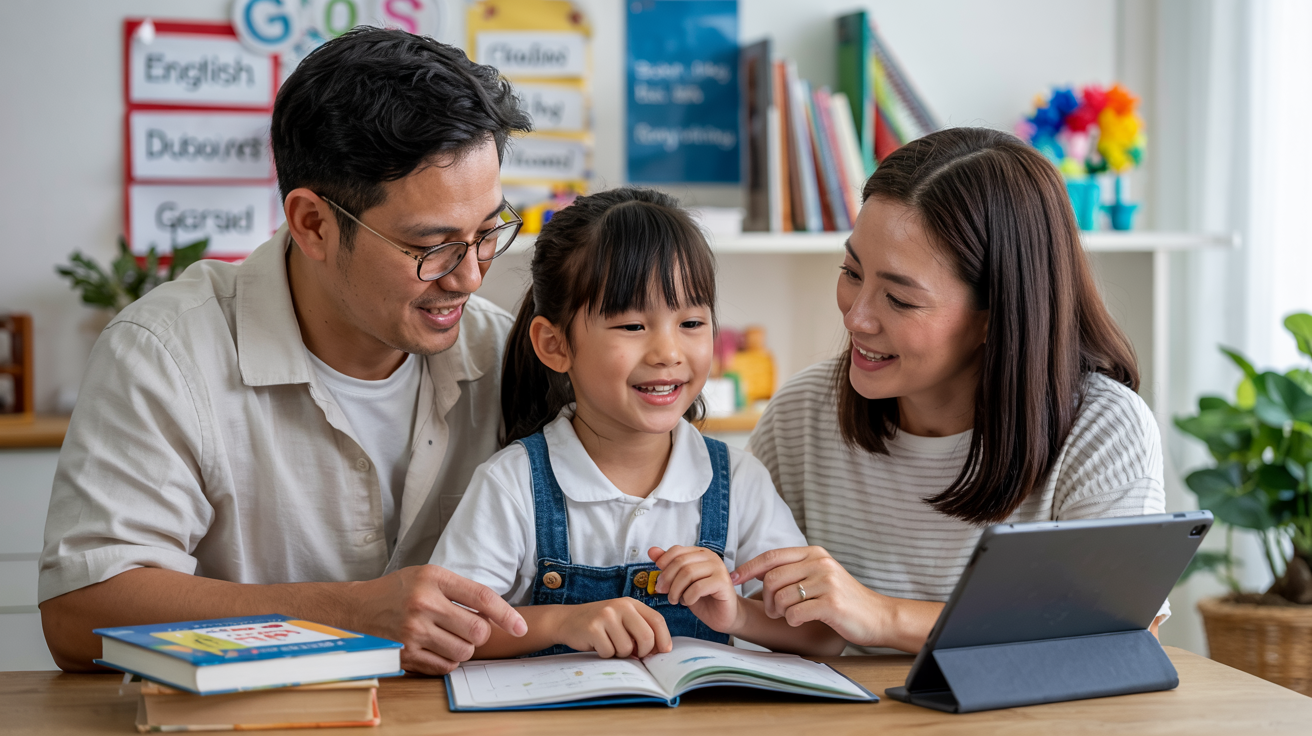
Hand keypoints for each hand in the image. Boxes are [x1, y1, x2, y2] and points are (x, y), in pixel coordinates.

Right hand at [350, 565, 526, 674]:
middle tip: (467, 627)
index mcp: (433, 578)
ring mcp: (412, 632)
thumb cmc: (398, 590)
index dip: (506, 614)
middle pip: (477, 630)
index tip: (520, 626)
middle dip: (480, 633)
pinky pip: (445, 666)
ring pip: (464, 651)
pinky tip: (435, 647)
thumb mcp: (428, 576)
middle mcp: (423, 604)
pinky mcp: (405, 655)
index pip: (481, 597)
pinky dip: (448, 660)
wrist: (356, 608)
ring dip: (464, 648)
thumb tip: (496, 614)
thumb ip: (460, 591)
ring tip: (447, 635)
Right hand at [555, 598, 672, 657]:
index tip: (664, 651)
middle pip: (646, 636)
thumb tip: (660, 650)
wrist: (568, 620)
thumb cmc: (600, 625)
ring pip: (627, 648)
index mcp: (631, 603)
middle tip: (635, 654)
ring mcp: (606, 616)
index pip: (657, 620)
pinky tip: (598, 645)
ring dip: (620, 654)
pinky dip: (605, 654)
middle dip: (643, 652)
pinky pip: (609, 652)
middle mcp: (620, 606)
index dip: (664, 638)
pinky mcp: (593, 628)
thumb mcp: (622, 620)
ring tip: (610, 644)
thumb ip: (640, 629)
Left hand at [649, 546, 740, 632]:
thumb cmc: (702, 598)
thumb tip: (652, 551)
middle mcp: (711, 557)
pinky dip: (688, 597)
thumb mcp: (681, 582)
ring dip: (676, 590)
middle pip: (680, 562)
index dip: (663, 564)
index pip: (676, 550)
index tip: (659, 580)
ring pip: (688, 573)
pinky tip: (688, 602)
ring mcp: (718, 568)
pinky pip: (698, 587)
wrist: (723, 616)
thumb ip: (668, 566)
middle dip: (667, 579)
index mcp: (700, 553)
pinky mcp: (723, 582)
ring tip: (675, 600)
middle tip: (663, 592)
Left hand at [730, 546, 885, 646]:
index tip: (733, 579)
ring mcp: (827, 582)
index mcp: (814, 553)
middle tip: (774, 611)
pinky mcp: (832, 603)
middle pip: (772, 579)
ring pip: (782, 597)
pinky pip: (795, 613)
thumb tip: (758, 571)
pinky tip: (802, 621)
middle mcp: (820, 563)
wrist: (878, 617)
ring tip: (790, 616)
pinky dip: (793, 621)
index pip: (771, 556)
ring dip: (780, 612)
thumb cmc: (844, 599)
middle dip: (767, 599)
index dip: (748, 568)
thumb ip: (794, 569)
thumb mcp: (820, 575)